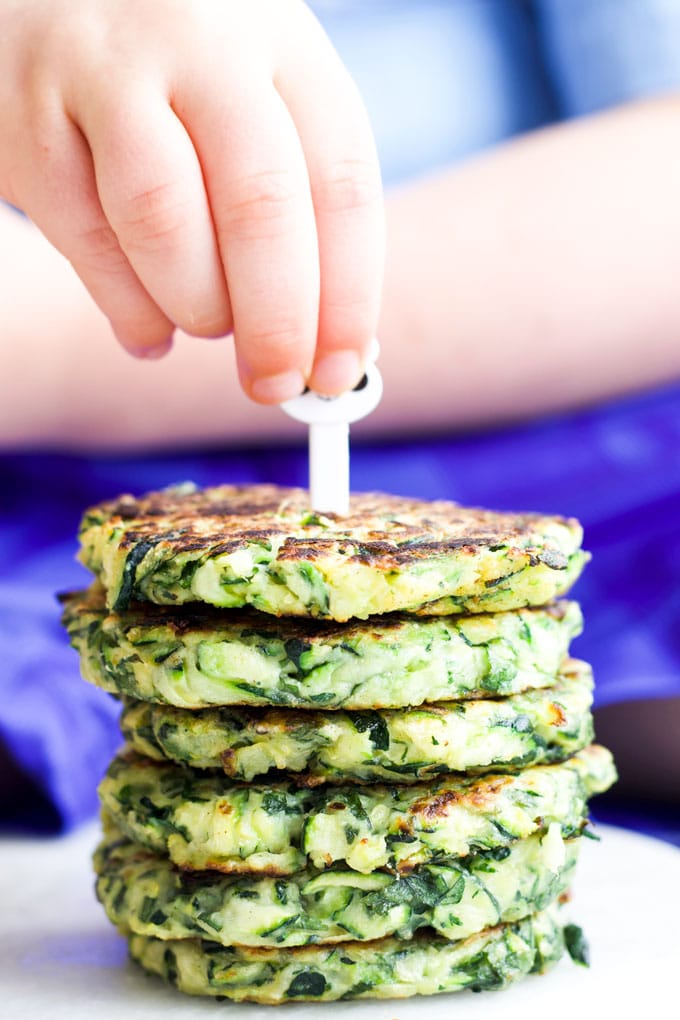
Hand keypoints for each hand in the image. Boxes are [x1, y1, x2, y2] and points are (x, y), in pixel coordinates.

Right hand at [0, 0, 383, 400]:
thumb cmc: (181, 74)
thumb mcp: (256, 100)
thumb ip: (297, 203)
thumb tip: (326, 346)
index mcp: (280, 39)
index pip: (340, 184)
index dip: (346, 298)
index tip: (339, 372)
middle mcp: (198, 41)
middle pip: (260, 207)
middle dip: (275, 323)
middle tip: (276, 384)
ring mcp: (103, 69)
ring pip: (166, 224)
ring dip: (197, 308)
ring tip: (205, 324)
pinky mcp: (26, 111)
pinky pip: (85, 239)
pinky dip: (129, 308)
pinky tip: (150, 330)